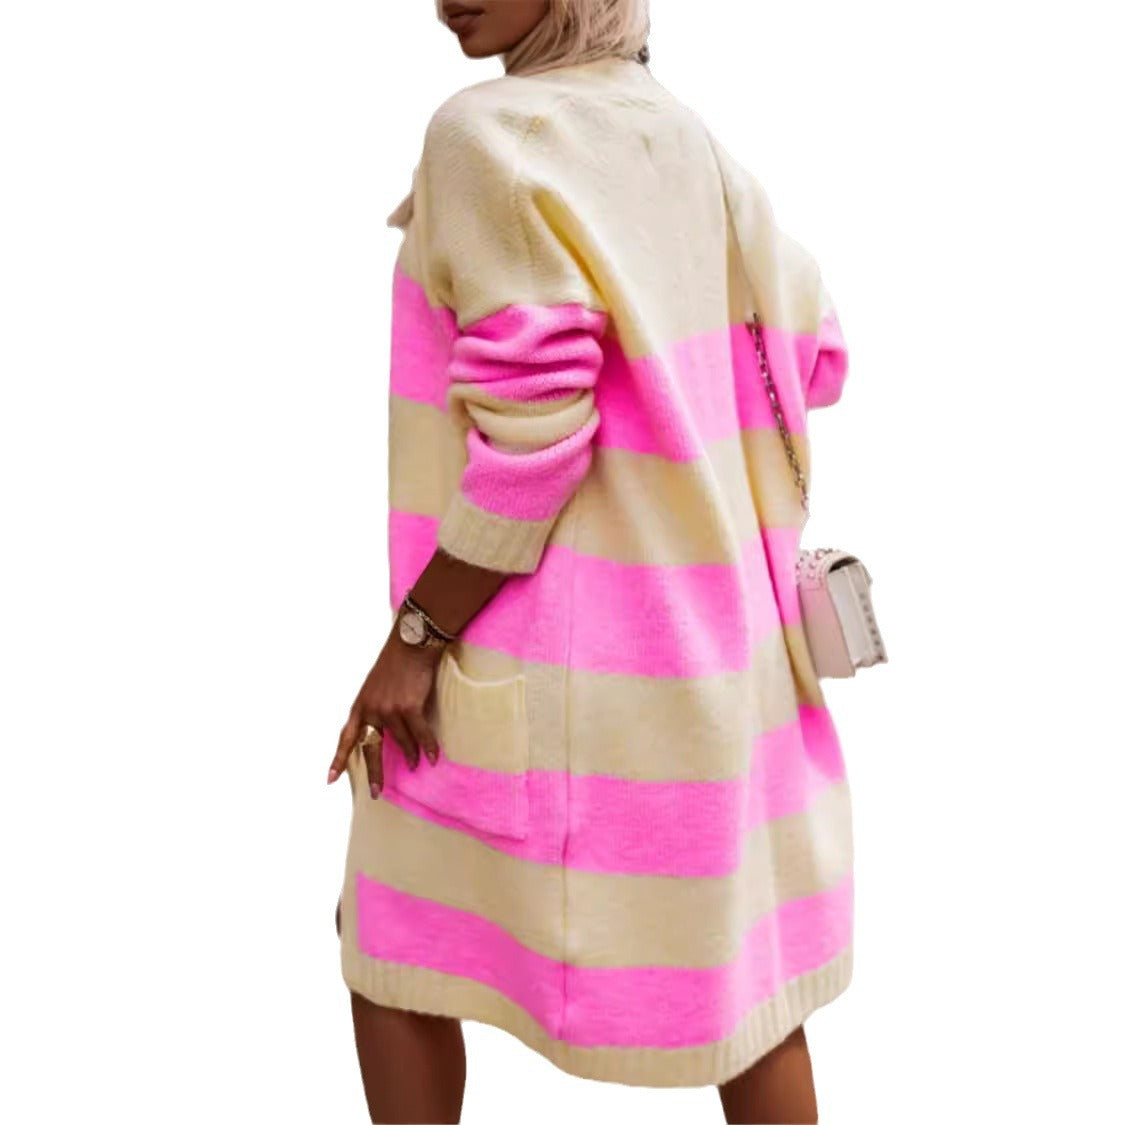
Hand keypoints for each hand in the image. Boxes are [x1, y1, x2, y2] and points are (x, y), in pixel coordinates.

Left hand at [327, 629, 442, 798]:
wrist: (411, 644)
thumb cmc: (396, 663)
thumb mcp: (375, 687)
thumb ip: (375, 709)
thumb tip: (384, 732)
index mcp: (360, 706)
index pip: (346, 738)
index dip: (339, 759)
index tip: (330, 780)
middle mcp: (371, 710)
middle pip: (370, 749)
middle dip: (373, 772)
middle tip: (375, 792)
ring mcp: (389, 710)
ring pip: (402, 742)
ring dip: (411, 755)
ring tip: (417, 763)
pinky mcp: (408, 708)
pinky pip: (420, 735)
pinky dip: (427, 747)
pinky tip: (432, 756)